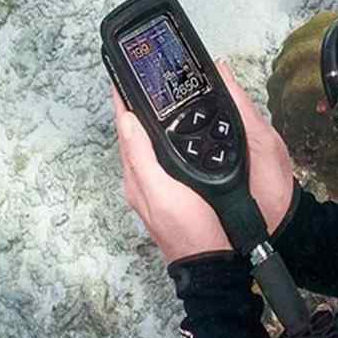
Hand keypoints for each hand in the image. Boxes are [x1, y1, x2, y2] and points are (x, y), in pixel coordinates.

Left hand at [111, 60, 296, 263]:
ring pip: (152, 144)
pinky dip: (169, 137)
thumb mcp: (159, 191)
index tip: (122, 76)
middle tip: (142, 80)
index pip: (124, 129)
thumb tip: (126, 120)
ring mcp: (161, 184)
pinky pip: (168, 155)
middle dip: (136, 107)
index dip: (122, 101)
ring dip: (153, 121)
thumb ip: (141, 156)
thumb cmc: (188, 230)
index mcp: (136, 175)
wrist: (215, 262)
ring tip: (158, 96)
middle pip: (136, 134)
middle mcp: (144, 178)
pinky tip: (181, 130)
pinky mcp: (178, 189)